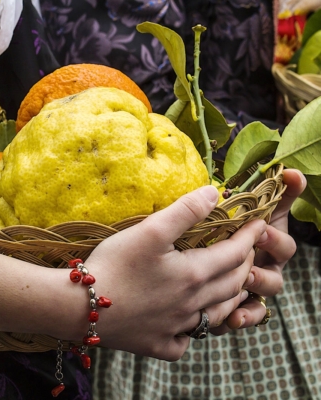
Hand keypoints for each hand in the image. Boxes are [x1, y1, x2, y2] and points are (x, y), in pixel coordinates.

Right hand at [85, 185, 266, 359]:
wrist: (80, 307)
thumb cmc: (114, 265)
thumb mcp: (149, 231)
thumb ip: (184, 211)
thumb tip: (214, 193)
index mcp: (193, 274)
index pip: (234, 254)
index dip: (249, 237)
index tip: (259, 224)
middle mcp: (191, 304)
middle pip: (232, 284)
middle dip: (246, 265)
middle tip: (247, 251)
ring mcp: (174, 328)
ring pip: (216, 315)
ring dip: (231, 298)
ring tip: (234, 286)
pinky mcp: (156, 345)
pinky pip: (184, 342)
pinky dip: (194, 332)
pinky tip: (189, 324)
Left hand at [212, 168, 306, 333]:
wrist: (204, 249)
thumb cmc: (235, 225)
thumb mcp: (253, 207)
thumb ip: (274, 192)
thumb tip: (292, 172)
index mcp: (270, 246)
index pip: (284, 246)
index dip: (275, 239)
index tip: (260, 230)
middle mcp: (267, 269)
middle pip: (275, 277)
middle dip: (262, 271)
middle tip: (245, 265)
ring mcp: (255, 289)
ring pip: (261, 299)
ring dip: (251, 295)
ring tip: (236, 289)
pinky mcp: (240, 305)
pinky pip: (245, 316)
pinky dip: (241, 319)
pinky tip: (230, 319)